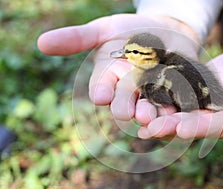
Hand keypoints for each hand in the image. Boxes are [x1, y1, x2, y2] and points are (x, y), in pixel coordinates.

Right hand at [37, 13, 200, 120]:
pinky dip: (173, 109)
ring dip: (150, 115)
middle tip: (127, 112)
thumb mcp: (105, 29)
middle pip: (124, 102)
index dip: (102, 90)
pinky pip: (172, 105)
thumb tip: (40, 43)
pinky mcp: (173, 96)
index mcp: (109, 79)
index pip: (102, 87)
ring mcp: (150, 96)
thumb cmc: (132, 30)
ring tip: (151, 117)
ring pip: (148, 108)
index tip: (101, 95)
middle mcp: (127, 92)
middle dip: (125, 107)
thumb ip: (78, 38)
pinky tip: (176, 113)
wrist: (167, 32)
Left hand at [137, 28, 222, 138]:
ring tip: (140, 120)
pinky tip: (143, 101)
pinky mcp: (195, 94)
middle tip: (151, 128)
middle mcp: (221, 119)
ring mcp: (207, 107)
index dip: (204, 128)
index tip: (184, 129)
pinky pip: (178, 97)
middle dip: (173, 126)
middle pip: (196, 124)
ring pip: (182, 114)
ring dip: (161, 117)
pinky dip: (161, 100)